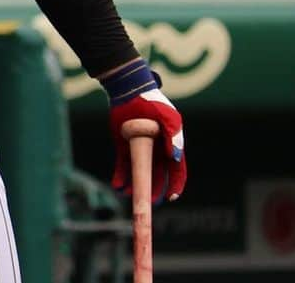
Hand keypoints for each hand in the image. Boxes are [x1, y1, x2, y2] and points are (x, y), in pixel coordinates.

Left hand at [103, 59, 185, 203]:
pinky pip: (122, 166)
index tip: (172, 196)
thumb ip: (174, 136)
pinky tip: (117, 186)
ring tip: (129, 195)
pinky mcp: (123, 147)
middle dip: (154, 190)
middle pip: (157, 176)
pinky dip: (120, 177)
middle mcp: (156, 150)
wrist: (129, 92)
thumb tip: (176, 157)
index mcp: (170, 145)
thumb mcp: (168, 118)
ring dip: (135, 186)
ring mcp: (139, 149)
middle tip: (149, 202)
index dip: (176, 184)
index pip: (177, 169)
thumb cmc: (153, 103)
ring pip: (139, 174)